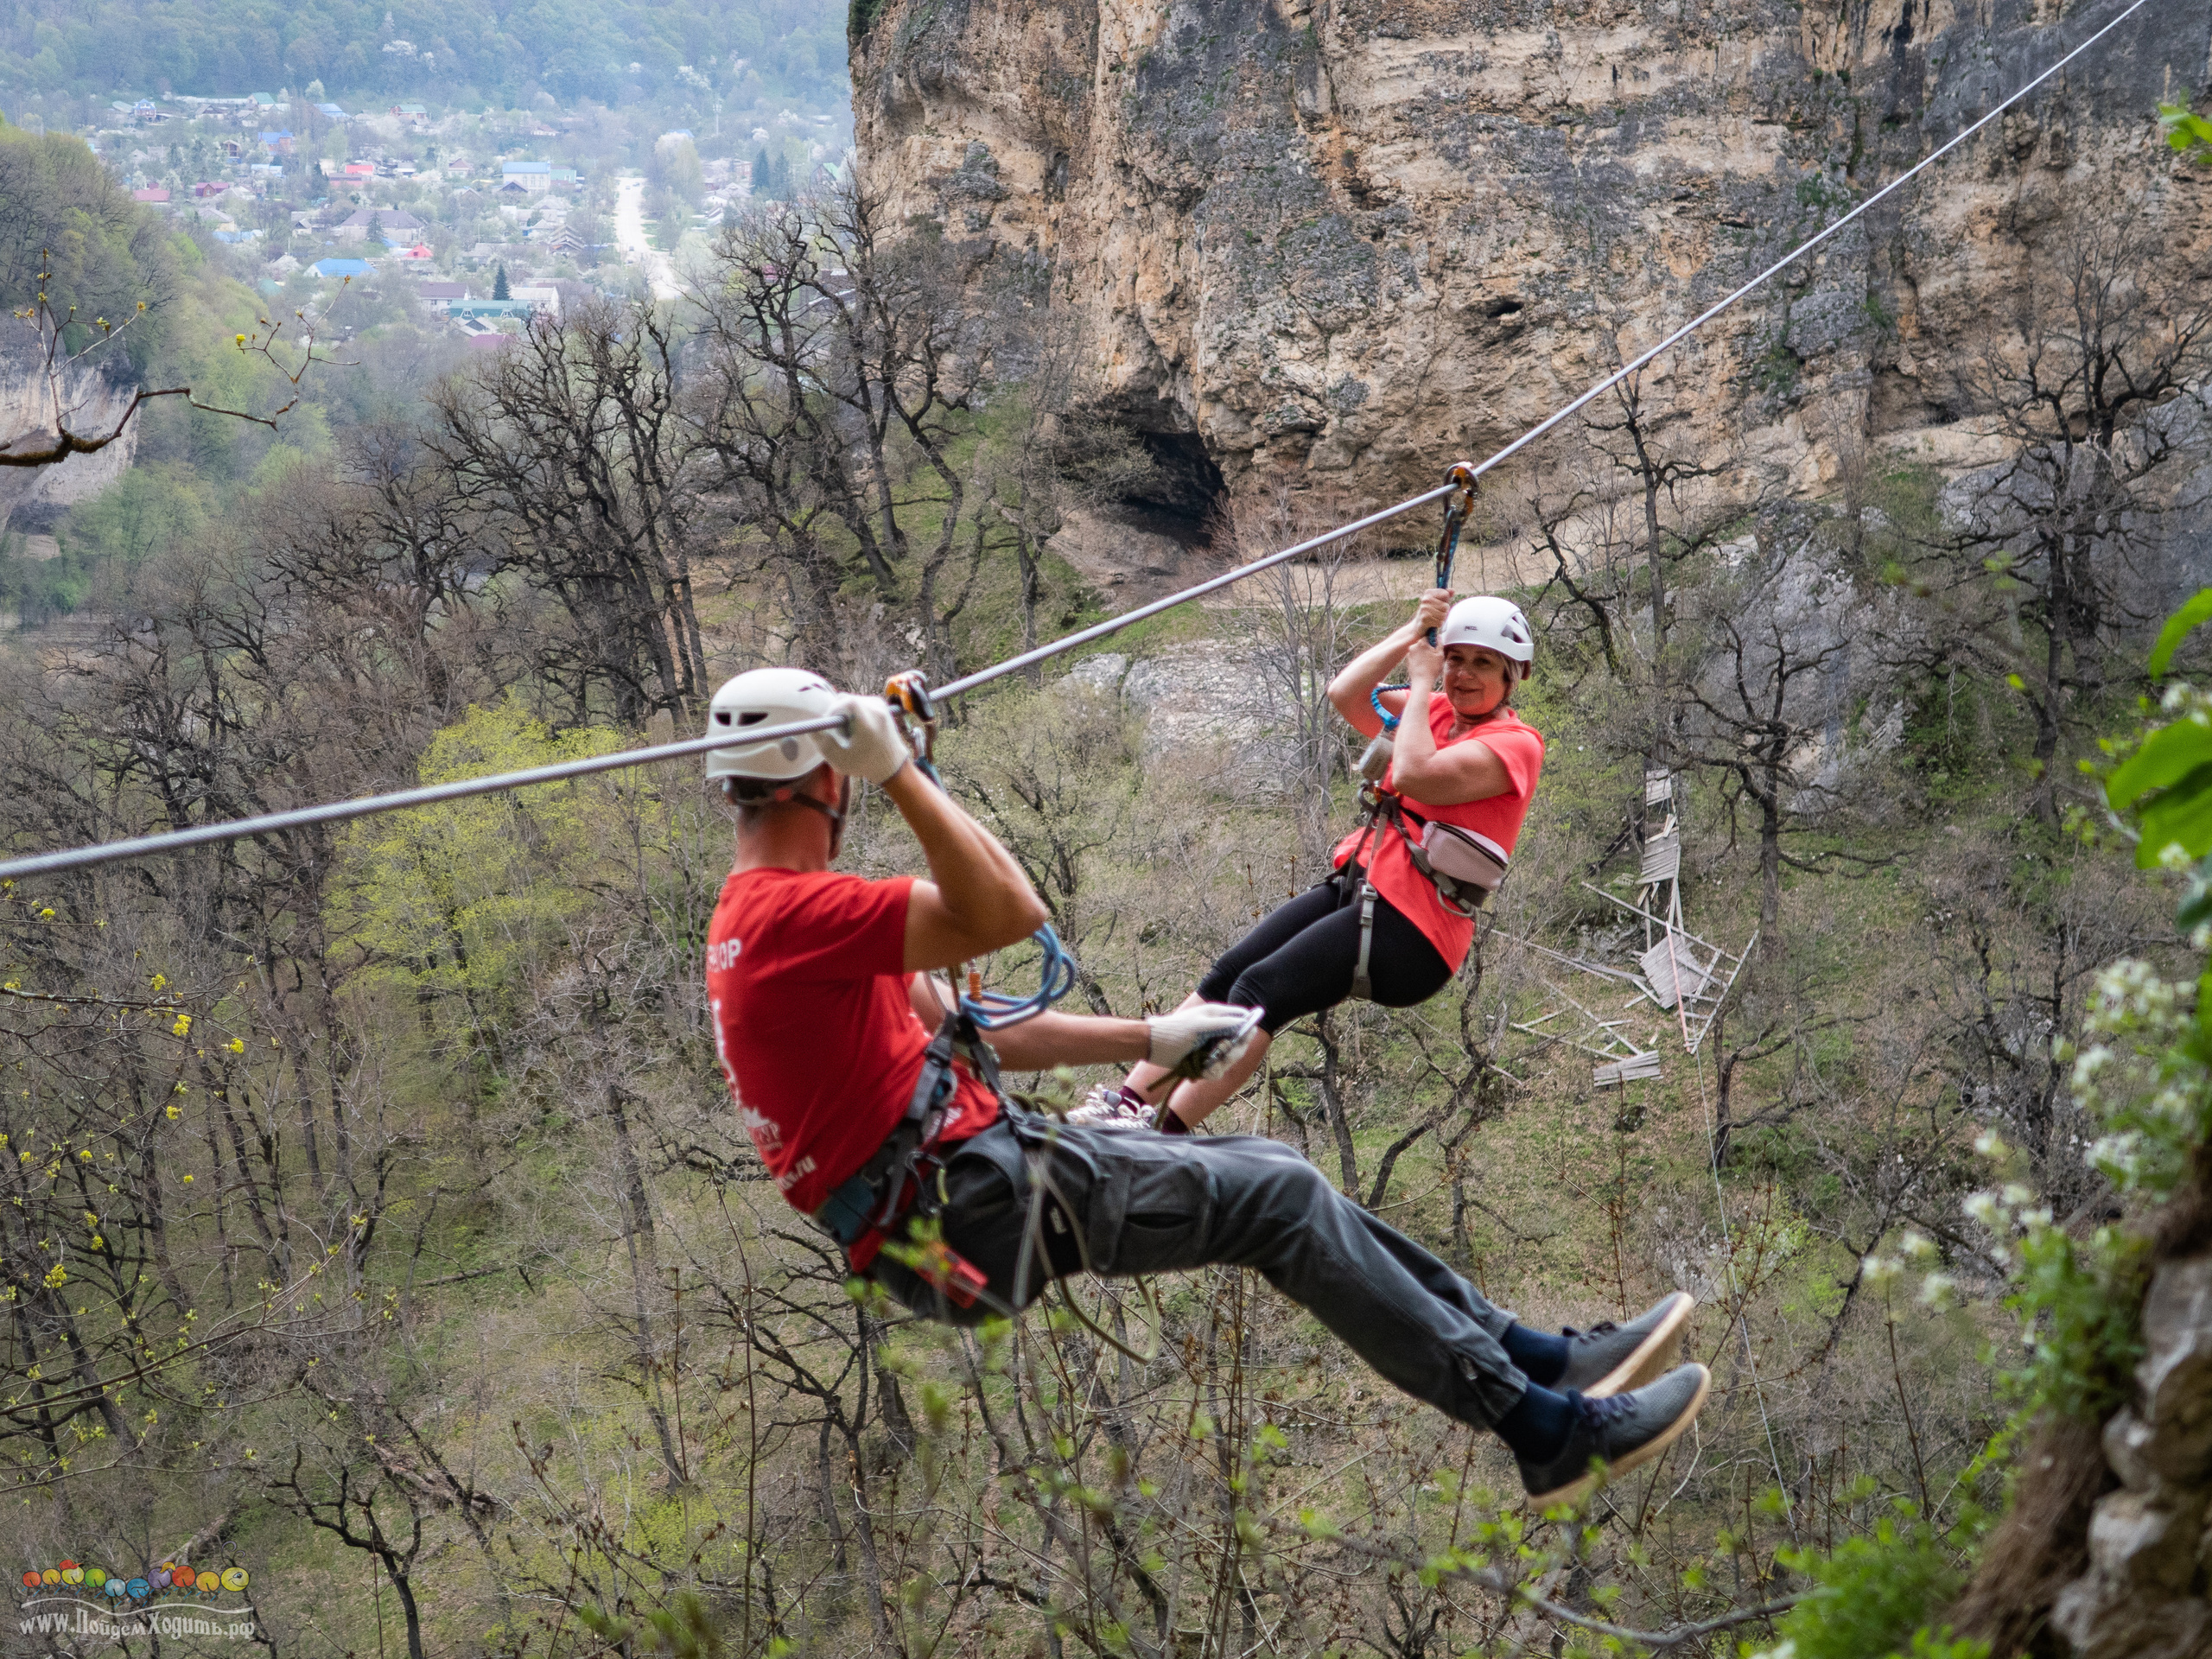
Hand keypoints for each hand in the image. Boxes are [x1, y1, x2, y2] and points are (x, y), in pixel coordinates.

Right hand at [821, 694, 910, 784]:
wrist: (892, 764)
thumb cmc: (864, 764)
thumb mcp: (839, 759)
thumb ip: (823, 744)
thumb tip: (810, 728)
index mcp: (869, 722)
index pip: (845, 702)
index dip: (832, 710)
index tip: (827, 724)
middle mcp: (877, 709)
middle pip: (846, 699)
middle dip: (836, 714)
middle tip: (836, 731)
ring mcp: (880, 704)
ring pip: (850, 701)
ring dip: (844, 714)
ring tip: (850, 733)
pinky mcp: (880, 704)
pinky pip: (858, 702)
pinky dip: (853, 713)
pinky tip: (858, 729)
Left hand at [1146, 1003, 1264, 1079]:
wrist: (1153, 1045)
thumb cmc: (1176, 1031)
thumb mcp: (1201, 1025)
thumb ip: (1224, 1022)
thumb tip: (1245, 1020)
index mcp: (1218, 1017)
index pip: (1243, 1021)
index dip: (1247, 1031)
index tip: (1243, 1039)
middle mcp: (1218, 1032)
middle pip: (1239, 1045)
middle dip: (1232, 1053)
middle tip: (1221, 1053)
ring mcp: (1212, 1048)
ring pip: (1228, 1061)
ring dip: (1219, 1065)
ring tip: (1206, 1065)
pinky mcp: (1205, 1062)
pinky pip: (1216, 1070)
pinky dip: (1210, 1072)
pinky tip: (1201, 1071)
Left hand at [1404, 634, 1441, 686]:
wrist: (1421, 682)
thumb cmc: (1432, 668)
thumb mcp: (1440, 655)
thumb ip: (1440, 643)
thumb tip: (1439, 636)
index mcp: (1421, 642)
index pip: (1428, 636)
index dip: (1433, 642)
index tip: (1436, 648)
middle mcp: (1413, 646)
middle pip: (1423, 643)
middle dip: (1428, 648)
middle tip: (1433, 657)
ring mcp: (1409, 653)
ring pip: (1419, 650)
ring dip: (1424, 654)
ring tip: (1428, 663)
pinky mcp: (1407, 660)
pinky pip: (1415, 657)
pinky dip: (1419, 659)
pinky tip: (1423, 666)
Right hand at [1409, 587, 1452, 639]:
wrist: (1419, 624)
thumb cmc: (1432, 611)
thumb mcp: (1439, 601)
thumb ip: (1446, 595)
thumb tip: (1453, 590)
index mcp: (1429, 592)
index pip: (1446, 594)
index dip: (1446, 601)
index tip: (1439, 603)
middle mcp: (1425, 599)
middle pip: (1446, 606)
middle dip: (1444, 611)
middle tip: (1437, 613)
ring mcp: (1424, 608)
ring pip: (1443, 615)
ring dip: (1441, 619)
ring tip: (1435, 618)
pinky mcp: (1424, 618)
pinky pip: (1440, 622)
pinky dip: (1438, 624)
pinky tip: (1433, 623)